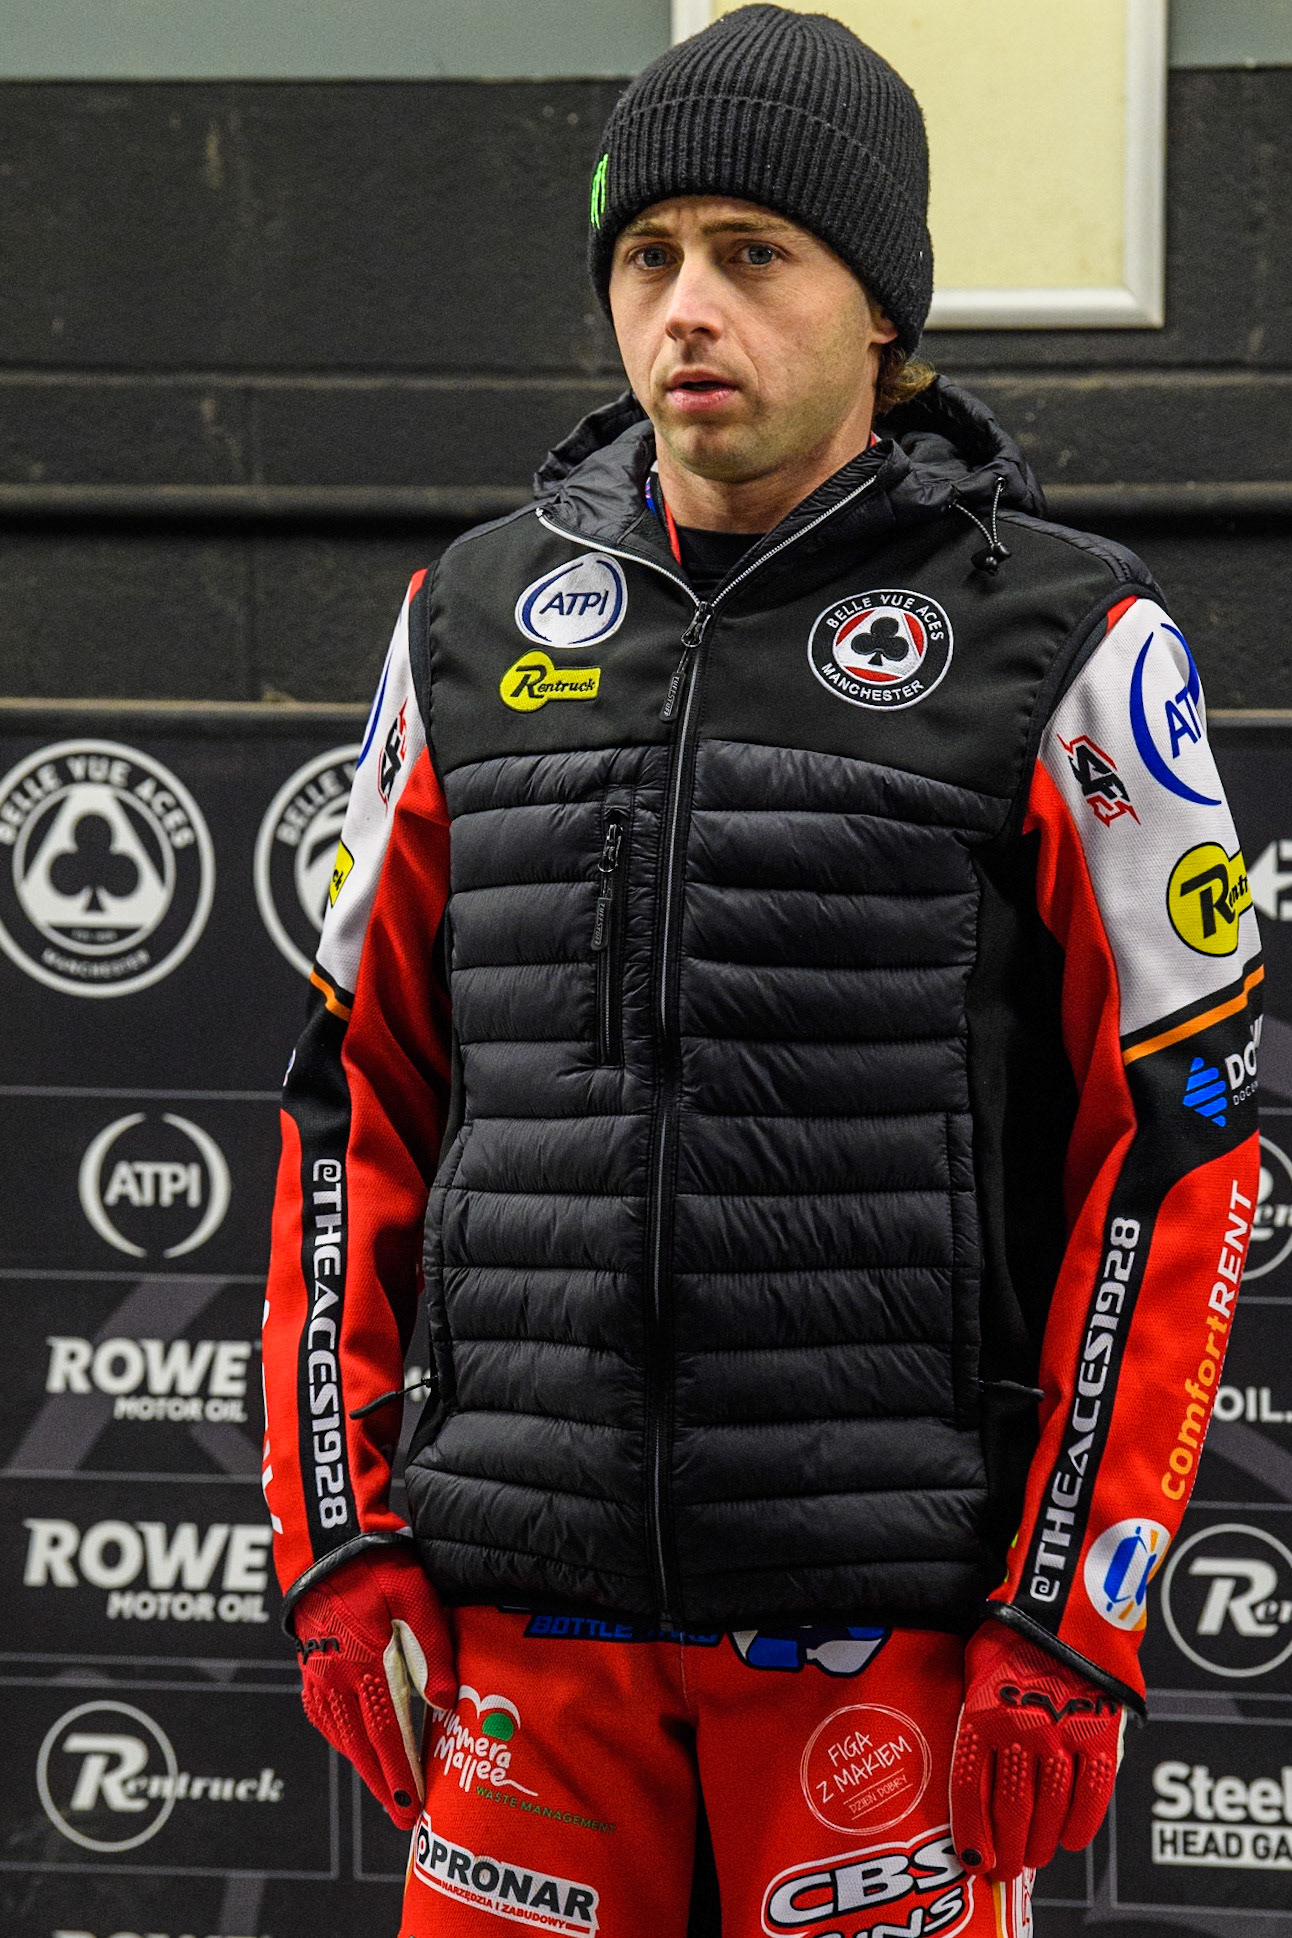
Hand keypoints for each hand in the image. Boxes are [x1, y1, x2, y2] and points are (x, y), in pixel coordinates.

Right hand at [293, 1549, 456, 1829]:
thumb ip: (431, 1648)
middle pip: (360, 1745)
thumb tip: (442, 1701)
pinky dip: (342, 1741)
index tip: (412, 1805)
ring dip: (363, 1767)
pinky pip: (324, 1717)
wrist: (327, 1544)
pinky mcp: (310, 1666)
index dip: (399, 1773)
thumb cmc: (377, 1564)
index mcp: (363, 1662)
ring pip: (340, 1736)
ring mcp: (318, 1673)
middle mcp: (335, 1676)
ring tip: (385, 1792)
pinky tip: (355, 1749)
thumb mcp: (415, 1595)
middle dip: (383, 1785)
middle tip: (402, 1817)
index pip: (384, 1732)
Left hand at [950, 1620, 1124, 1880]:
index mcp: (982, 1715)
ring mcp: (1064, 1736)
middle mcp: (1021, 1732)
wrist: (1065, 1598)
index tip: (972, 1859)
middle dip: (1006, 1848)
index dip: (972, 1832)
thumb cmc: (1013, 1626)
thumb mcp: (974, 1667)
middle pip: (1012, 1810)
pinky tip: (1070, 1839)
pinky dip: (1081, 1822)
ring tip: (1033, 1858)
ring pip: (1050, 1809)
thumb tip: (972, 1759)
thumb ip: (974, 1716)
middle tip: (1005, 1869)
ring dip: (1040, 1842)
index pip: (972, 1792)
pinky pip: (1093, 1792)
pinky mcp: (1101, 1733)